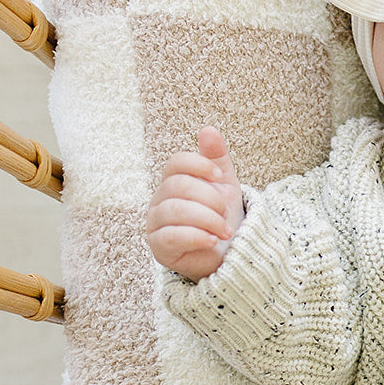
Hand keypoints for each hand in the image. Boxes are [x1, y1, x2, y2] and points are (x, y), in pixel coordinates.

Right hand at [146, 126, 243, 279]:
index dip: (198, 165)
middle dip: (209, 199)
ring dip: (207, 219)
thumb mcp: (224, 185)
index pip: (176, 163)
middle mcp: (160, 200)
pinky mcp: (160, 248)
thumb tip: (208, 130)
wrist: (227, 254)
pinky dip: (197, 236)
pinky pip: (173, 236)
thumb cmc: (221, 217)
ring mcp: (156, 223)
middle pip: (179, 186)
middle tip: (226, 214)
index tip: (219, 176)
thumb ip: (216, 158)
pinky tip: (213, 240)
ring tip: (225, 231)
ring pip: (176, 210)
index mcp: (174, 181)